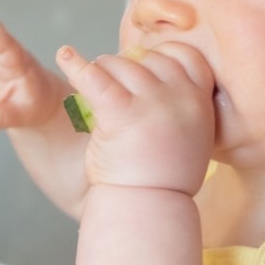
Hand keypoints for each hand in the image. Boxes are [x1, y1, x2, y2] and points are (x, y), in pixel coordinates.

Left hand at [55, 41, 214, 193]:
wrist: (149, 208)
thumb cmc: (162, 181)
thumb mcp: (191, 139)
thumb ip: (181, 109)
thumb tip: (152, 80)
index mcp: (200, 103)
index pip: (187, 57)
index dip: (162, 57)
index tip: (144, 66)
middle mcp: (180, 97)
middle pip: (146, 58)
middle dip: (124, 66)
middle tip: (108, 84)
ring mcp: (152, 102)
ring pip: (118, 64)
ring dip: (100, 71)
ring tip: (90, 85)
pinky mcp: (121, 112)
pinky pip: (94, 77)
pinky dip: (74, 64)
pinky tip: (64, 56)